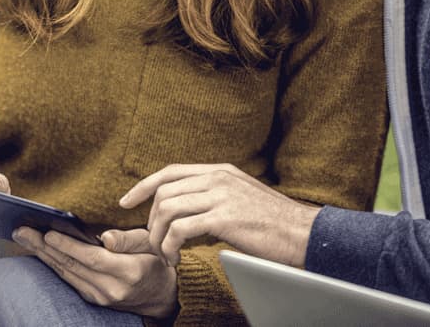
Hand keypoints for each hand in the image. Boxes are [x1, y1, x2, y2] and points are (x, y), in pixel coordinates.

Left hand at [12, 227, 177, 318]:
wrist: (161, 295)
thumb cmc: (156, 262)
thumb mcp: (151, 245)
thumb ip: (129, 239)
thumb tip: (106, 237)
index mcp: (129, 272)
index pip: (93, 258)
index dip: (69, 246)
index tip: (49, 232)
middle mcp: (112, 289)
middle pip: (73, 266)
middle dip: (44, 247)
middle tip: (22, 231)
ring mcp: (101, 297)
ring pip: (66, 273)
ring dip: (43, 255)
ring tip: (24, 237)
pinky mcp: (93, 299)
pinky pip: (68, 280)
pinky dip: (53, 264)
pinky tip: (40, 251)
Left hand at [120, 163, 320, 267]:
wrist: (303, 232)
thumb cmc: (274, 222)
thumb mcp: (243, 197)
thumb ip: (217, 194)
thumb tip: (191, 204)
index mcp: (221, 171)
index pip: (171, 171)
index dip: (143, 185)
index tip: (125, 202)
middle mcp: (218, 178)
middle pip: (164, 192)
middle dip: (150, 221)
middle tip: (154, 244)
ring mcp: (221, 195)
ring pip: (167, 209)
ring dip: (158, 236)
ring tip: (165, 254)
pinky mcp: (224, 218)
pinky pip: (180, 228)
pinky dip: (169, 245)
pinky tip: (175, 258)